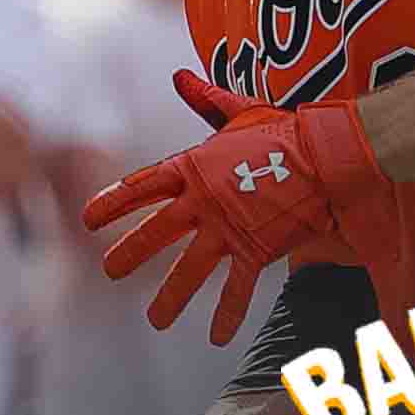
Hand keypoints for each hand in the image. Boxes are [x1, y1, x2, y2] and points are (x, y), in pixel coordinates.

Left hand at [82, 71, 385, 345]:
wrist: (327, 154)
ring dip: (171, 296)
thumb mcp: (240, 113)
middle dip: (130, 253)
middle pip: (156, 232)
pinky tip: (215, 337)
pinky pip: (237, 287)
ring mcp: (227, 227)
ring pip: (190, 269)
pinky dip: (227, 313)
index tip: (87, 219)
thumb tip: (181, 77)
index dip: (112, 203)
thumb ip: (207, 101)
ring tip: (155, 321)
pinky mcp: (257, 248)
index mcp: (193, 167)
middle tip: (109, 271)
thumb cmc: (285, 131)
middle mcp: (203, 200)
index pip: (142, 186)